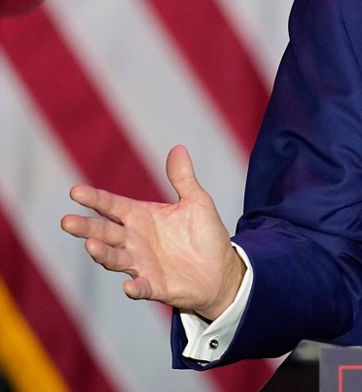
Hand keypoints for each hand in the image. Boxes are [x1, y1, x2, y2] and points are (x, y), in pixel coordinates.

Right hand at [60, 145, 244, 319]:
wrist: (221, 270)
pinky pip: (141, 287)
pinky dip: (135, 287)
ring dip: (102, 253)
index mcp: (141, 217)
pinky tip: (129, 286)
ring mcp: (141, 264)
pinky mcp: (154, 286)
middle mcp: (134, 240)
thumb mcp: (196, 202)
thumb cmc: (204, 234)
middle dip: (86, 227)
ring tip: (91, 245)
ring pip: (115, 258)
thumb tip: (178, 148)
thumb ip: (182, 179)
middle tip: (67, 221)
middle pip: (105, 232)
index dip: (95, 199)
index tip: (75, 191)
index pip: (112, 206)